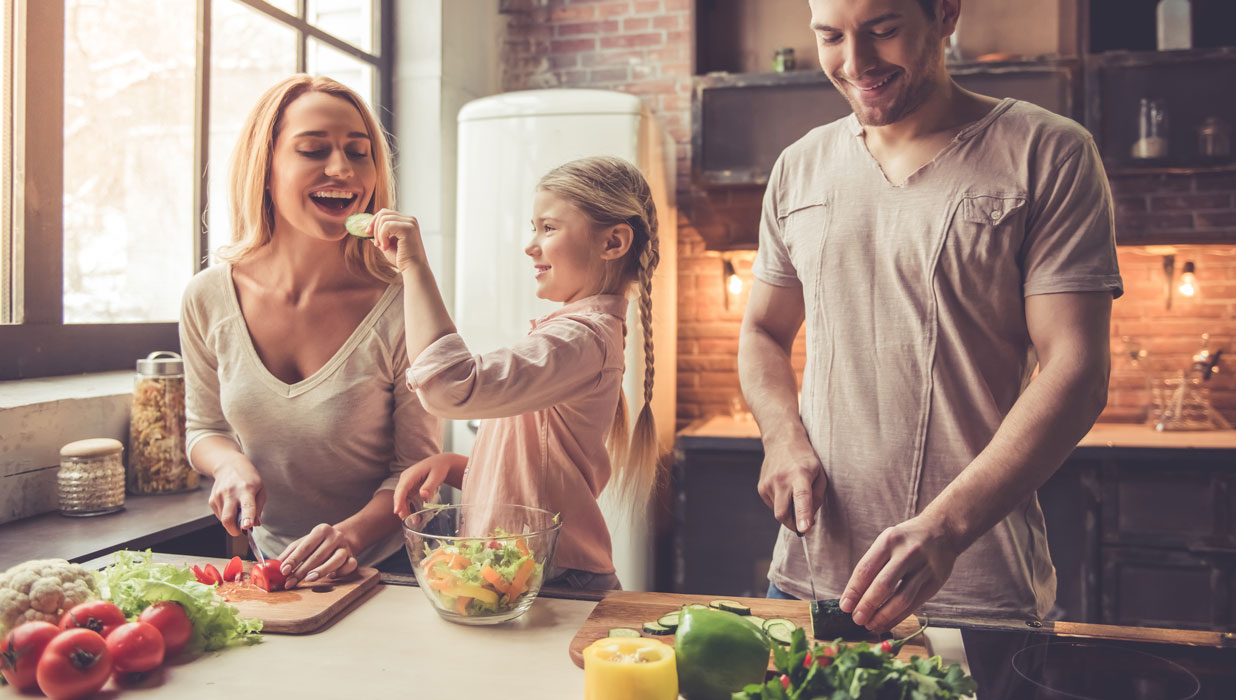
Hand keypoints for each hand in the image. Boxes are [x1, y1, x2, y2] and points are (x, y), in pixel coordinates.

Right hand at [208, 455, 264, 536]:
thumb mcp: (260, 490)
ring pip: (223, 519)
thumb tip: (255, 524)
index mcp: (247, 489)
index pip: (247, 506)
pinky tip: (230, 505)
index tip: (246, 526)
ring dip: (232, 521)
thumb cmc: (248, 478)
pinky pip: (219, 515)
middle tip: (241, 530)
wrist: (229, 465)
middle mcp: (231, 492)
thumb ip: (258, 509)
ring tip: (238, 509)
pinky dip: (226, 515)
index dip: (247, 518)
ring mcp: (219, 496)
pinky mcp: (212, 500)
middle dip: (234, 530)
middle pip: (228, 518)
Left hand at [276, 523, 358, 588]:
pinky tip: (331, 577)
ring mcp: (345, 547)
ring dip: (322, 571)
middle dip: (302, 570)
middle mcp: (335, 536)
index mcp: (322, 530)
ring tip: (309, 579)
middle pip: (318, 555)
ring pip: (335, 560)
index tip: (284, 570)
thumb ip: (290, 553)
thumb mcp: (304, 543)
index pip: (306, 546)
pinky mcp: (353, 557)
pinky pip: (349, 566)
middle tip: (290, 582)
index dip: (294, 559)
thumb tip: (274, 565)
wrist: (343, 538)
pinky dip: (340, 572)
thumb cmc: (318, 543)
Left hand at [370, 208, 427, 271]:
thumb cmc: (401, 259)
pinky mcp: (408, 227)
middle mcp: (410, 219)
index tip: (368, 233)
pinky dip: (382, 237)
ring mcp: (410, 222)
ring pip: (383, 219)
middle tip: (376, 244)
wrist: (413, 269)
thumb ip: (379, 235)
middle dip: (374, 227)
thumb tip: (368, 229)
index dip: (374, 222)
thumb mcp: (386, 244)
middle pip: (383, 213)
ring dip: (378, 234)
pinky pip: (386, 225)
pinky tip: (386, 247)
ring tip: (383, 247)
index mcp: (406, 222)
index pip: (385, 213)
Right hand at [392, 454, 456, 518]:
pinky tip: (412, 515)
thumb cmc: (439, 468)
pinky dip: (407, 507)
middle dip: (401, 508)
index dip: (399, 500)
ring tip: (412, 520)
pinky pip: (405, 498)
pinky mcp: (409, 487)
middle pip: (399, 494)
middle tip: (408, 520)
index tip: (397, 511)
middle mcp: (405, 478)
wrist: (440, 463)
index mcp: (411, 474)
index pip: (402, 488)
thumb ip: (430, 485)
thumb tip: (422, 495)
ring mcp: (406, 482)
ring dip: (404, 509)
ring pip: (401, 498)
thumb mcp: (437, 476)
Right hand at [757, 438, 827, 533]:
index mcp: (800, 474)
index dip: (803, 514)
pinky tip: (784, 490)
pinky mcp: (761, 487)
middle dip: (793, 524)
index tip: (803, 529)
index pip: (801, 497)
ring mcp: (768, 483)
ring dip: (788, 510)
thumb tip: (808, 520)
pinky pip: (773, 505)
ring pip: (778, 512)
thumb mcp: (820, 474)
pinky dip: (781, 504)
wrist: (782, 440)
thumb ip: (817, 498)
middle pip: (783, 514)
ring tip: (793, 492)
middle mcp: (781, 479)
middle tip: (803, 524)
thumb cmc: (805, 459)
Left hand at [839, 514, 960, 632]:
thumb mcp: (887, 541)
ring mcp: (924, 568)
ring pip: (901, 599)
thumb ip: (873, 565)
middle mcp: (907, 553)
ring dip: (883, 616)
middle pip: (883, 585)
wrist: (942, 531)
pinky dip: (899, 617)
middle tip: (857, 619)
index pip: (866, 569)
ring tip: (871, 625)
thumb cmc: (907, 540)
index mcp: (889, 541)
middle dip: (867, 605)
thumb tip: (854, 596)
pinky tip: (887, 623)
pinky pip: (914, 605)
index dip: (853, 590)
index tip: (845, 606)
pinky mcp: (935, 582)